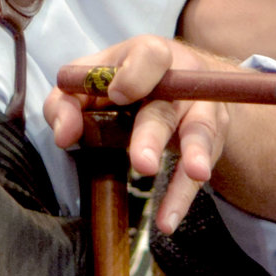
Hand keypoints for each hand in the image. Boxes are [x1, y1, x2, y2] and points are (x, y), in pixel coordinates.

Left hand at [47, 35, 275, 232]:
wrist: (181, 83)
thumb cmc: (123, 79)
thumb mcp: (89, 82)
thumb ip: (66, 102)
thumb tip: (64, 136)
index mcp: (148, 56)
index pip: (150, 55)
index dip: (135, 74)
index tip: (116, 95)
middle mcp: (181, 80)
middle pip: (168, 107)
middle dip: (154, 134)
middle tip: (142, 163)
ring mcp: (201, 111)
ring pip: (200, 133)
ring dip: (195, 155)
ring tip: (195, 174)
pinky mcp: (211, 142)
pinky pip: (197, 173)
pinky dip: (182, 196)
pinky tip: (167, 220)